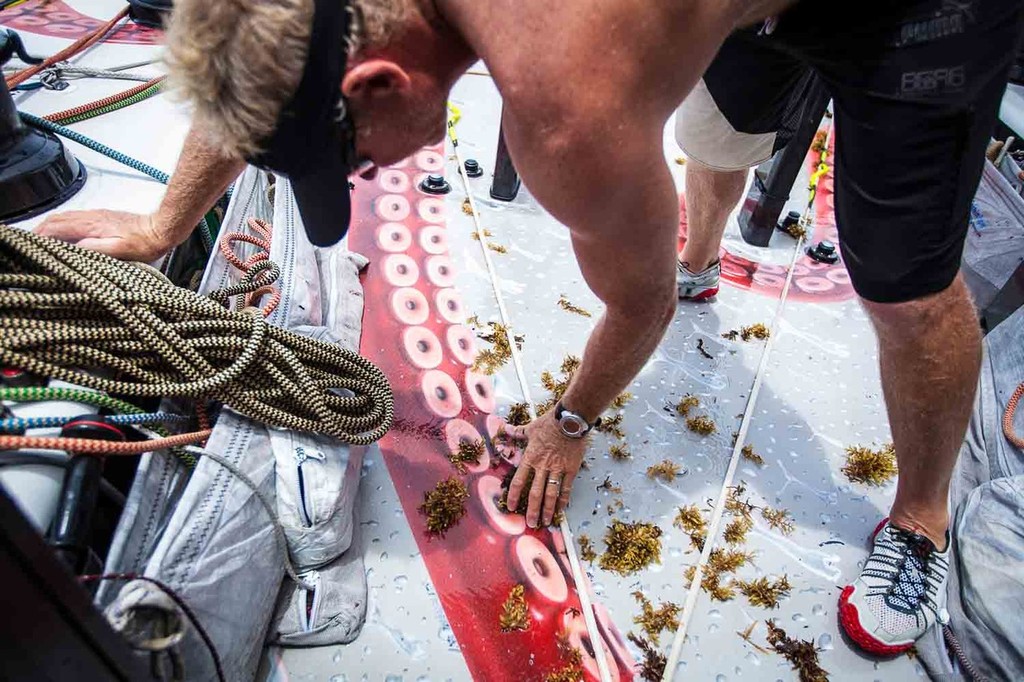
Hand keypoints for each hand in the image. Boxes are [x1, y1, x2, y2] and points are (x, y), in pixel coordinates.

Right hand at [35, 210, 171, 261]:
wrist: (161, 229)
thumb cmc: (145, 243)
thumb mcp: (119, 250)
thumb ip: (93, 249)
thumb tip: (72, 248)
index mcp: (91, 225)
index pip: (56, 227)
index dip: (39, 236)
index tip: (31, 246)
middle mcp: (91, 217)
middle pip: (56, 220)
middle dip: (40, 230)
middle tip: (32, 244)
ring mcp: (96, 216)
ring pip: (65, 218)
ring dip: (50, 228)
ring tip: (43, 241)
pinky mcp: (103, 218)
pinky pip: (76, 219)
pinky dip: (63, 227)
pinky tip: (65, 237)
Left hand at [505, 410, 587, 527]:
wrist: (570, 420)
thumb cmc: (550, 422)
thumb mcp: (530, 428)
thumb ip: (517, 432)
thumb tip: (504, 429)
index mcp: (530, 458)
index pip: (518, 481)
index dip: (513, 496)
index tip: (511, 507)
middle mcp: (542, 467)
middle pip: (535, 493)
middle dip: (532, 511)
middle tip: (530, 524)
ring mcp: (557, 469)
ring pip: (551, 494)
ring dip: (547, 510)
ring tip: (545, 522)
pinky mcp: (571, 469)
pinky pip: (566, 488)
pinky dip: (563, 500)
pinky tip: (561, 510)